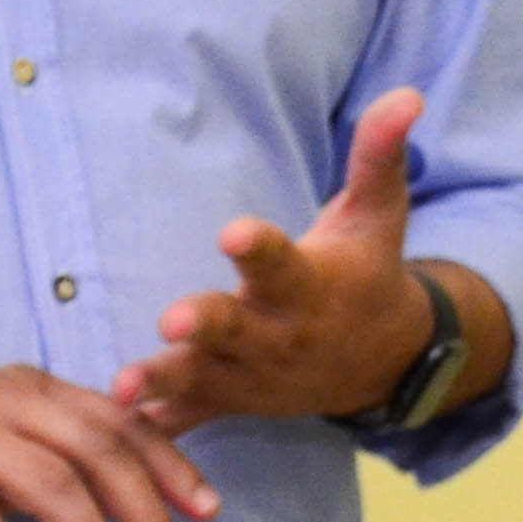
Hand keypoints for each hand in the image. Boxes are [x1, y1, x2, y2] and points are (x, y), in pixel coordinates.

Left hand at [119, 90, 443, 438]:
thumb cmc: (368, 271)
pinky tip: (116, 426)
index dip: (258, 249)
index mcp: (308, 285)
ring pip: (203, 378)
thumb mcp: (378, 212)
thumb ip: (378, 154)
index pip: (281, 262)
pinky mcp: (231, 400)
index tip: (233, 233)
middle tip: (174, 319)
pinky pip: (190, 418)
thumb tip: (406, 94)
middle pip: (237, 330)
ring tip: (124, 387)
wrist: (384, 360)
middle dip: (207, 325)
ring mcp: (253, 374)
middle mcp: (279, 333)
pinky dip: (157, 427)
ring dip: (165, 381)